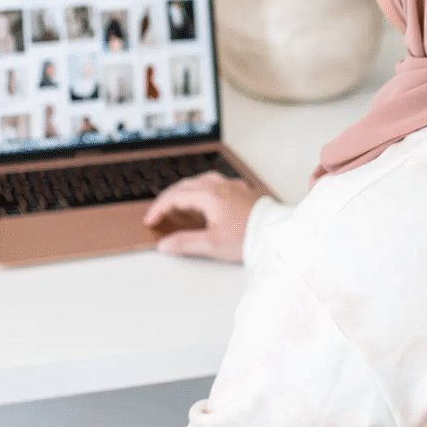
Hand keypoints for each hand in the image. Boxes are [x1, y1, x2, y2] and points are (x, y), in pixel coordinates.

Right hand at [144, 171, 259, 261]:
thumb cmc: (247, 238)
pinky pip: (216, 184)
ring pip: (201, 181)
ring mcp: (232, 185)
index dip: (159, 208)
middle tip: (159, 213)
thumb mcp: (212, 244)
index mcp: (209, 195)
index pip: (175, 197)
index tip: (151, 220)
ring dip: (185, 192)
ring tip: (178, 205)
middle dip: (169, 198)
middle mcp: (220, 185)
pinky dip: (202, 190)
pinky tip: (204, 200)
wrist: (276, 234)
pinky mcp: (242, 190)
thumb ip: (185, 242)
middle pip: (186, 185)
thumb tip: (164, 244)